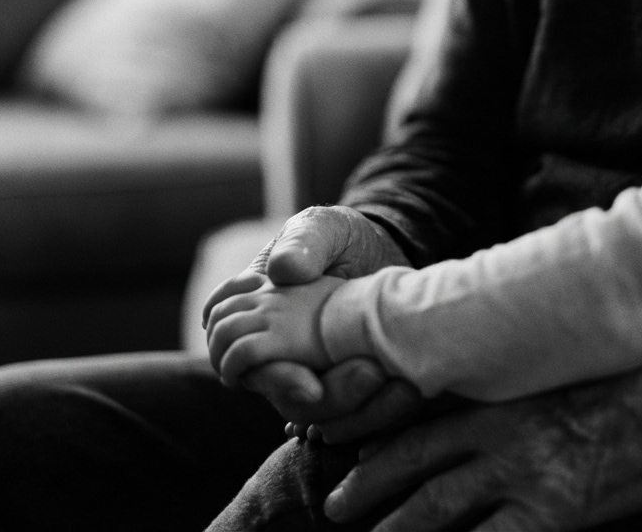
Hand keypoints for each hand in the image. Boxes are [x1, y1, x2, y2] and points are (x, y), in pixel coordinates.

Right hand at [203, 206, 410, 412]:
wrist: (378, 247)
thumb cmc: (341, 237)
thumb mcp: (326, 228)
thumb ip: (303, 242)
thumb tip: (281, 272)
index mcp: (253, 316)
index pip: (242, 362)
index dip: (277, 380)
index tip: (314, 389)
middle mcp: (273, 351)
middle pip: (288, 401)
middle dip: (331, 396)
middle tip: (373, 375)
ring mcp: (307, 369)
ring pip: (317, 412)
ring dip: (354, 401)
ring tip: (389, 375)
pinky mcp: (341, 379)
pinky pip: (348, 414)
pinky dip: (371, 407)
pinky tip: (398, 387)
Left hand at [323, 331, 641, 530]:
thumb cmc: (623, 370)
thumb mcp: (556, 364)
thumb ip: (512, 381)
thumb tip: (477, 395)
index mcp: (496, 391)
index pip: (418, 421)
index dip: (380, 445)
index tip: (352, 460)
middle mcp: (497, 432)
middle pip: (414, 469)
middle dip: (369, 491)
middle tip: (336, 507)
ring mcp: (523, 476)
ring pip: (436, 513)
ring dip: (398, 530)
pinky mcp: (554, 514)